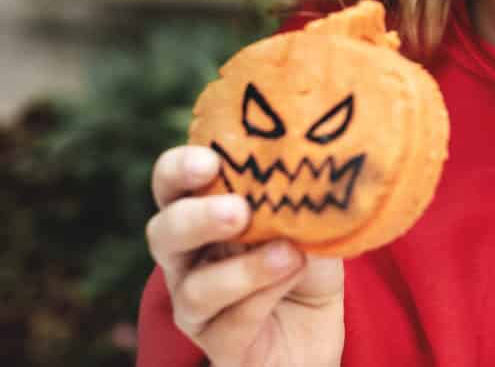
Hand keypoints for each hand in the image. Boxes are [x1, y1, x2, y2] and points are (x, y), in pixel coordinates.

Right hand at [145, 145, 343, 366]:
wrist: (319, 330)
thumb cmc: (305, 258)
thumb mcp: (309, 217)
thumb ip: (301, 193)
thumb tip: (315, 163)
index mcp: (203, 212)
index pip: (172, 184)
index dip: (179, 169)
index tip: (210, 160)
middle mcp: (188, 258)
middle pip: (164, 234)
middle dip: (197, 219)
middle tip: (238, 211)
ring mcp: (196, 306)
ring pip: (196, 289)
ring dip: (245, 269)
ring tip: (289, 252)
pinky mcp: (219, 345)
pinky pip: (231, 323)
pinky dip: (265, 296)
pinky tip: (295, 274)